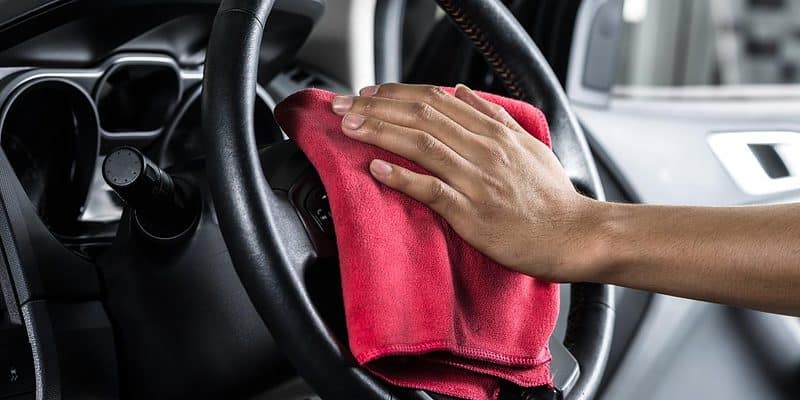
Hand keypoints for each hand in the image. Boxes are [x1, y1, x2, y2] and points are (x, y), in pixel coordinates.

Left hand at [331, 83, 601, 281]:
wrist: (574, 234)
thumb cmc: (550, 195)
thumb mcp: (527, 144)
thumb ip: (493, 116)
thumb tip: (463, 91)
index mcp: (493, 131)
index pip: (435, 100)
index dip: (397, 93)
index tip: (369, 93)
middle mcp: (482, 148)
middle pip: (421, 116)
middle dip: (377, 107)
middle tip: (344, 106)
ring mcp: (476, 179)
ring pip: (421, 145)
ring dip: (381, 133)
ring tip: (351, 128)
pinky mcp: (473, 212)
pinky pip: (432, 190)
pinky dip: (403, 177)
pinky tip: (377, 170)